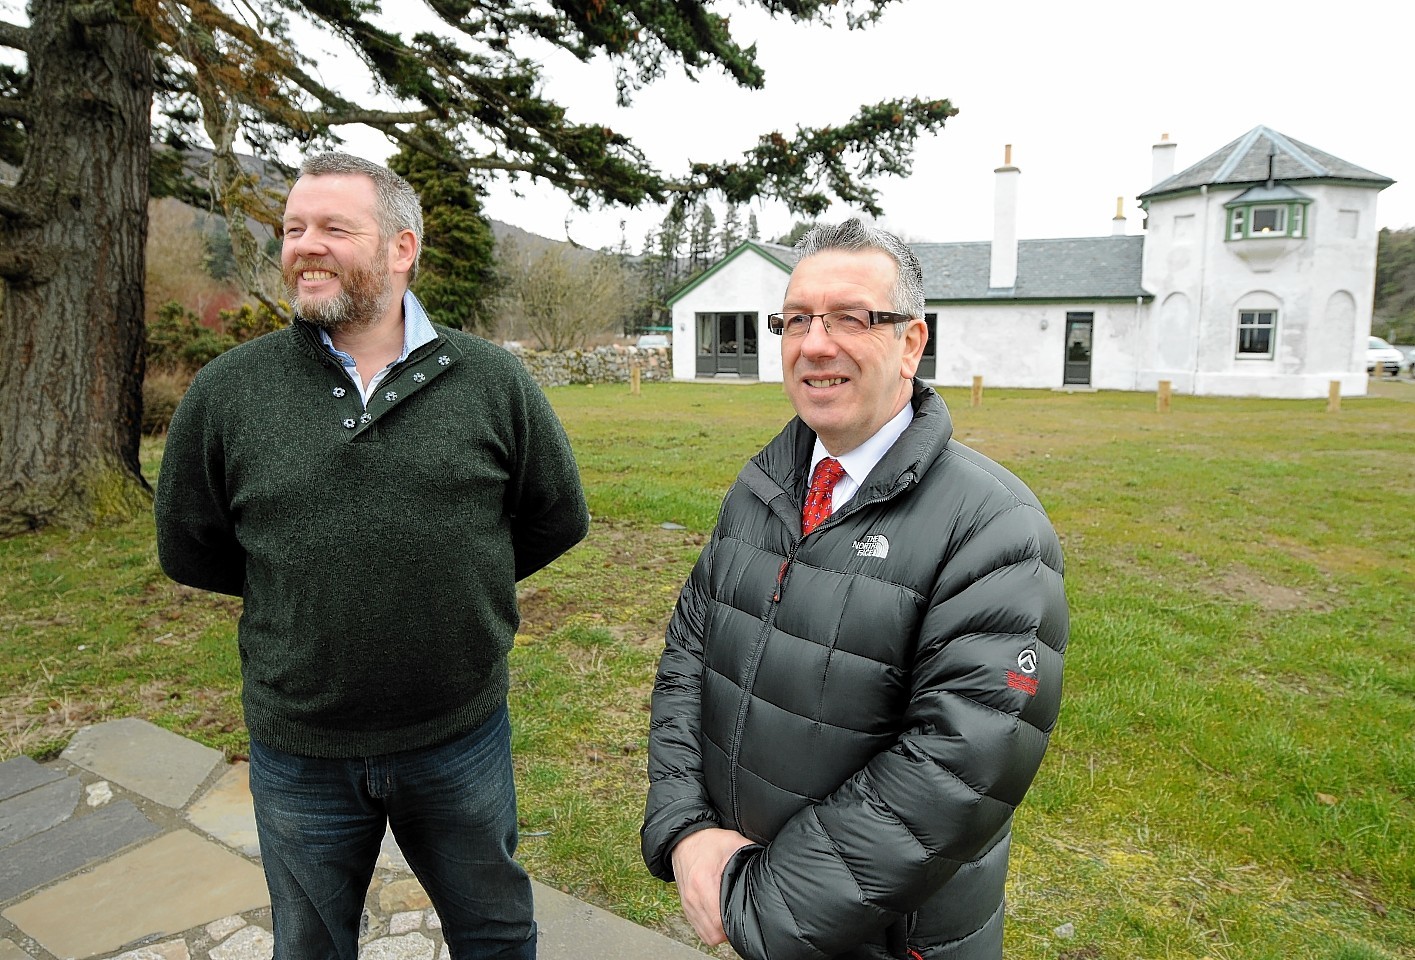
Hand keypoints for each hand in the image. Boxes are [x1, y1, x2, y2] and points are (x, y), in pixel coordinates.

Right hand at [670, 827, 753, 945]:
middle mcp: (693, 896)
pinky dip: (710, 929)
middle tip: (742, 922)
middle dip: (729, 933)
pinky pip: (699, 928)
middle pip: (712, 933)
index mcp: (703, 881)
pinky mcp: (686, 906)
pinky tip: (721, 919)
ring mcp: (688, 903)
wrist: (684, 839)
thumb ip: (751, 855)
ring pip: (705, 934)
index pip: (717, 920)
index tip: (744, 919)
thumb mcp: (734, 843)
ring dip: (720, 933)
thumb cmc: (708, 842)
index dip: (733, 926)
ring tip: (732, 921)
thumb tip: (768, 867)